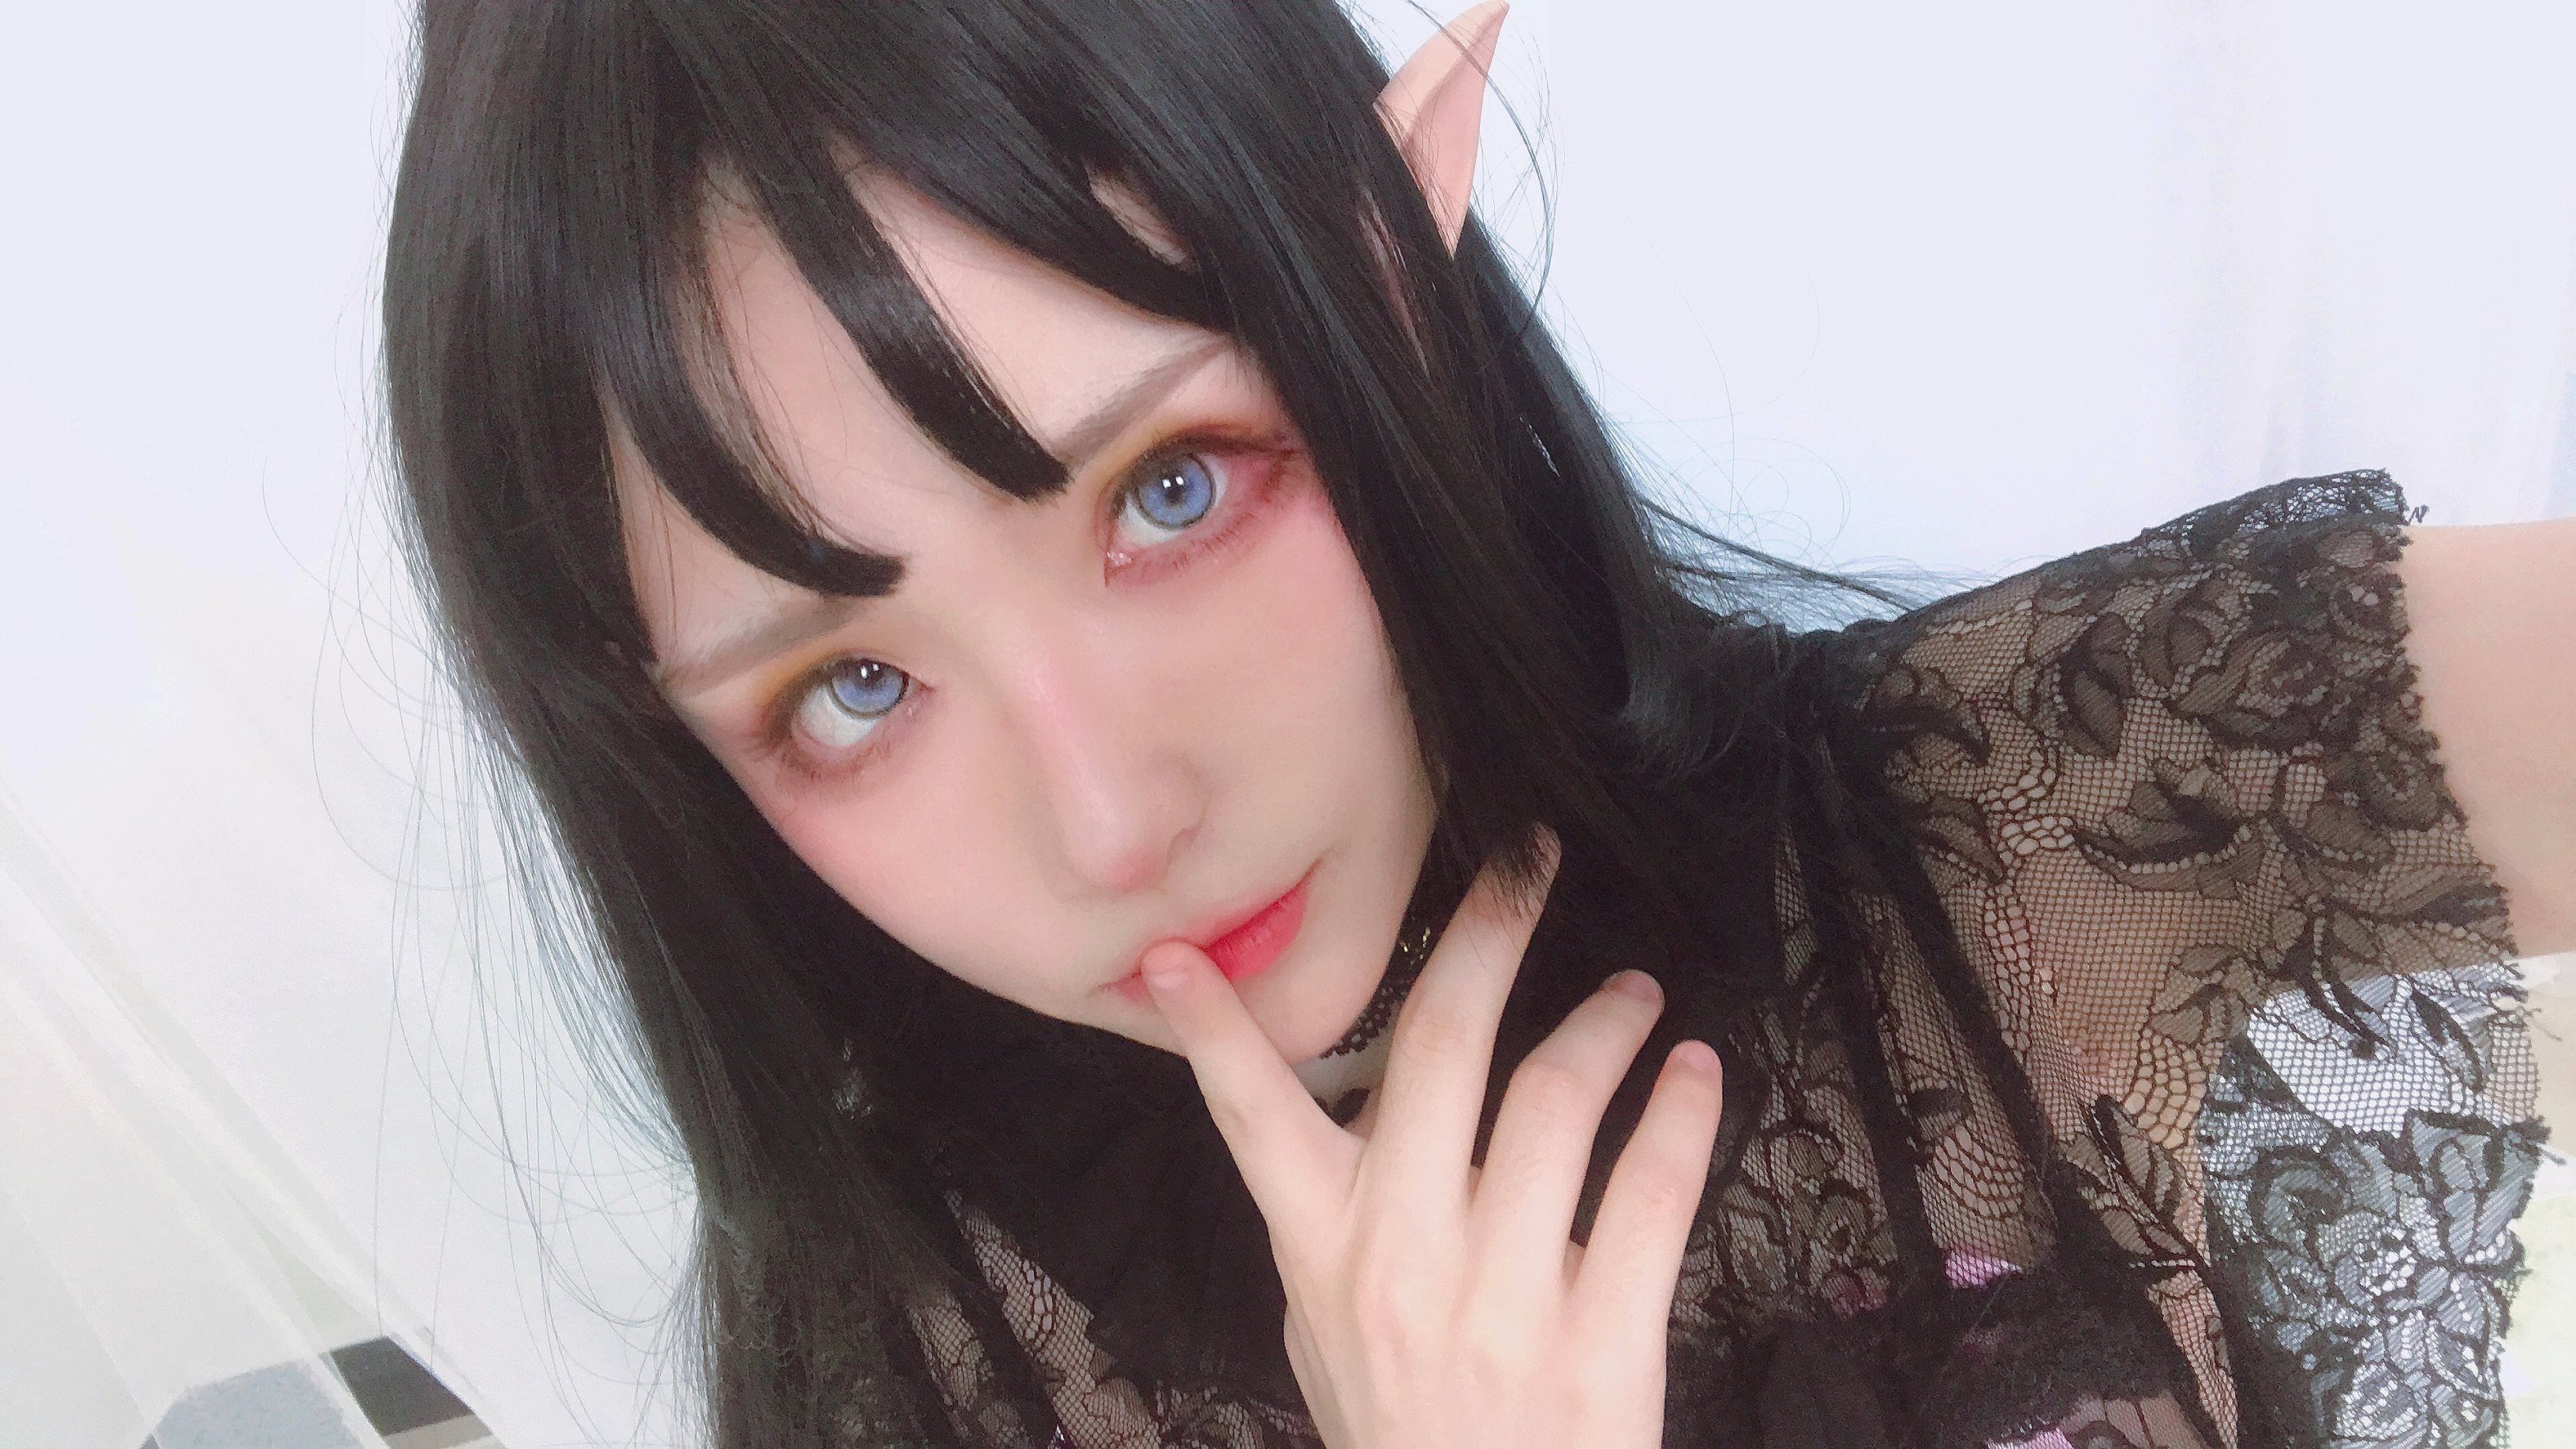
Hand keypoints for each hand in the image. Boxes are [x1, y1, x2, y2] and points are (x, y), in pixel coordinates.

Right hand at [1142, 832, 1724, 1447]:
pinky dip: (1682, 1114)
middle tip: (1529, 862)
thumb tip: (1339, 1120)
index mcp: (1324, 1250)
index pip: (1254, 1118)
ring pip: (1555, 1100)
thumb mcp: (1325, 1339)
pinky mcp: (1603, 1340)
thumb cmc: (1401, 1440)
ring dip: (1603, 1023)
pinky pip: (1651, 1195)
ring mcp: (1504, 1298)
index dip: (1217, 1031)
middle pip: (1443, 1048)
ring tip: (1634, 993)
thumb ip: (1330, 1230)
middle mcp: (1403, 1256)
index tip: (1178, 954)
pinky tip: (1697, 1071)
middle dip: (1487, 933)